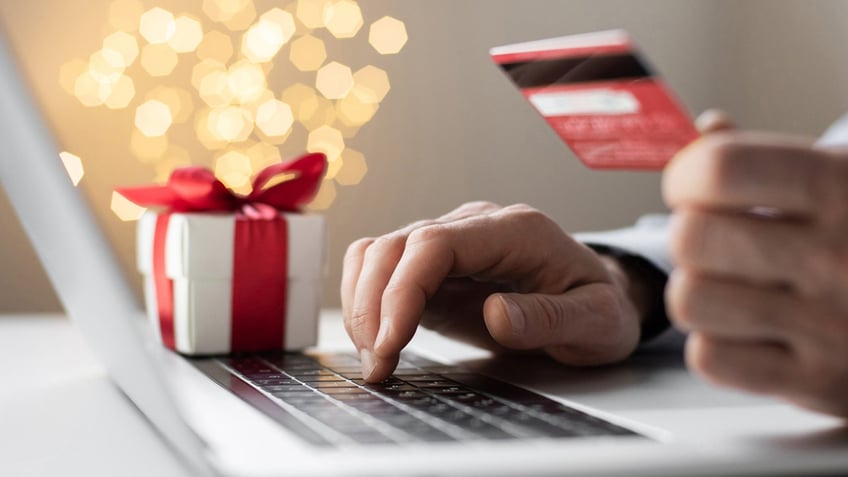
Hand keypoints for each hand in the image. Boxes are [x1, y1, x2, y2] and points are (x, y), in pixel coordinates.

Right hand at [342, 202, 644, 381]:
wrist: (599, 297)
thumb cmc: (600, 306)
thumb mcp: (597, 321)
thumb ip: (551, 318)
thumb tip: (496, 314)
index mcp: (515, 231)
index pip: (436, 243)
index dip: (402, 290)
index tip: (391, 342)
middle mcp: (476, 226)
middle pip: (396, 244)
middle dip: (373, 305)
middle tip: (378, 365)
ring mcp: (451, 242)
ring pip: (379, 251)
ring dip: (362, 304)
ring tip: (376, 359)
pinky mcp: (435, 266)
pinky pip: (383, 268)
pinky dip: (366, 301)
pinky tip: (377, 341)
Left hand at [663, 113, 847, 416]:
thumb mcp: (841, 178)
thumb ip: (767, 157)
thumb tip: (705, 130)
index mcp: (843, 187)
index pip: (719, 169)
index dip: (687, 176)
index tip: (693, 186)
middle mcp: (840, 256)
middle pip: (689, 238)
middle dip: (691, 236)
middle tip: (718, 242)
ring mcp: (832, 327)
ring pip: (689, 301)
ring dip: (699, 292)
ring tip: (735, 286)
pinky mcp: (821, 383)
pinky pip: (708, 359)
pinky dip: (718, 345)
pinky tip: (752, 330)